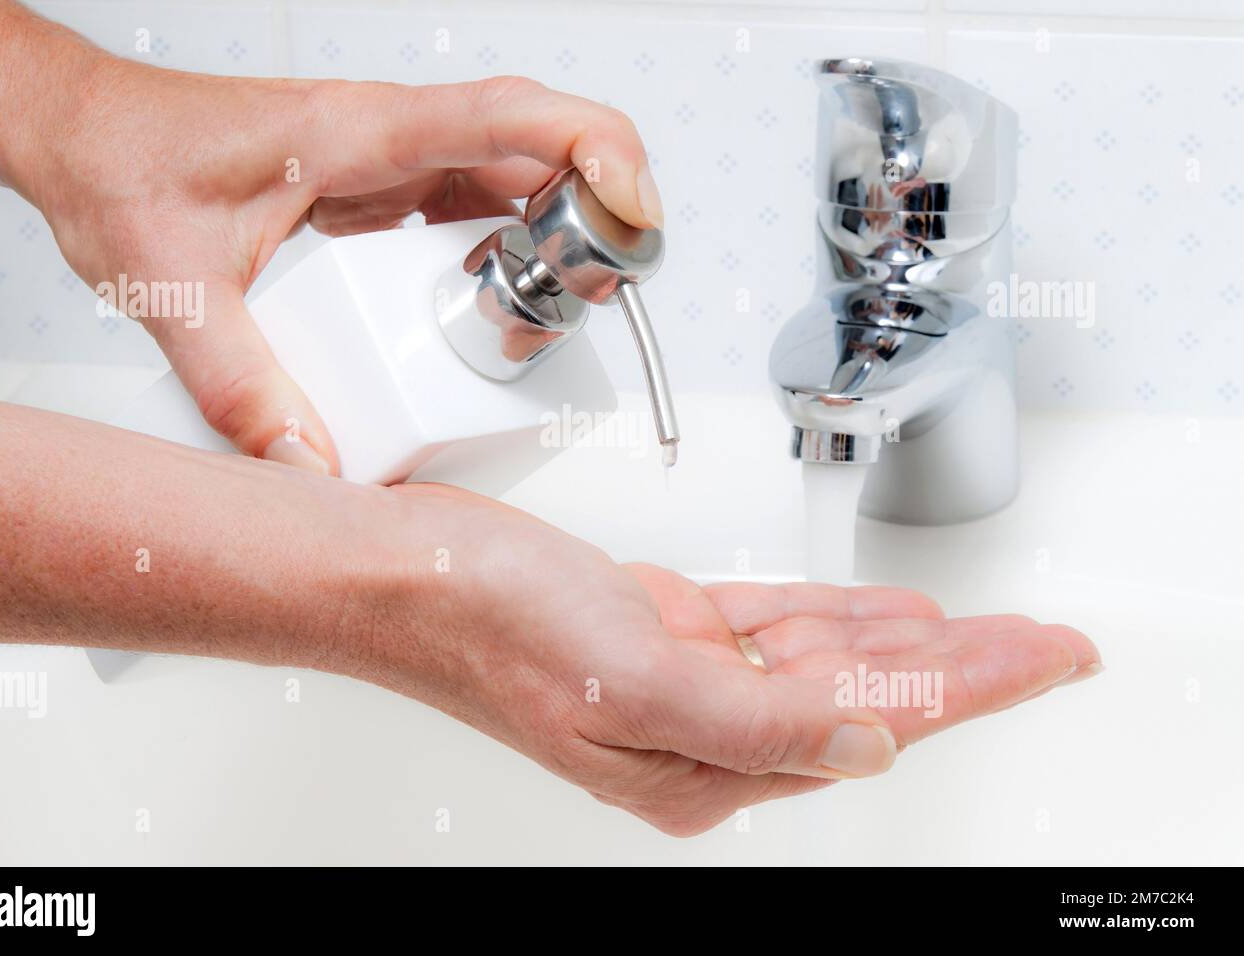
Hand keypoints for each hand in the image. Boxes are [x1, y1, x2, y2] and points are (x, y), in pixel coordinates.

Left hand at [30, 56, 659, 473]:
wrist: (82, 133)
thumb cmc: (120, 165)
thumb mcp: (171, 287)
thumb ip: (240, 385)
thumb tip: (308, 463)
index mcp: (354, 135)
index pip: (503, 116)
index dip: (590, 148)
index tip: (633, 202)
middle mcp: (387, 140)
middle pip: (534, 153)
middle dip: (590, 219)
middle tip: (589, 301)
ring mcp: (392, 163)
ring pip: (514, 182)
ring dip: (554, 240)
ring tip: (550, 316)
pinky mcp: (383, 192)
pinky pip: (475, 212)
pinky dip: (508, 254)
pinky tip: (494, 308)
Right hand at [345, 484, 1101, 836]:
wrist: (407, 572)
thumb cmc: (489, 624)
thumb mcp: (638, 677)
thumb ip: (764, 717)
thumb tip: (874, 739)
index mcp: (704, 762)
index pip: (877, 721)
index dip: (978, 684)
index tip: (1050, 657)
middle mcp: (705, 729)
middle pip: (870, 693)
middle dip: (969, 664)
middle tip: (1048, 642)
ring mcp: (688, 676)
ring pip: (831, 657)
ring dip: (912, 638)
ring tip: (990, 629)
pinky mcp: (667, 628)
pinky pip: (780, 625)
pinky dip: (840, 614)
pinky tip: (883, 611)